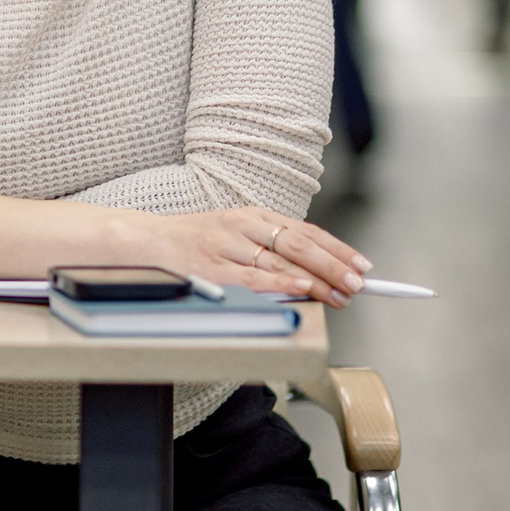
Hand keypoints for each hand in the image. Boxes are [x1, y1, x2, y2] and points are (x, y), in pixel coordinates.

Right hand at [132, 206, 368, 305]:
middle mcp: (243, 226)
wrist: (147, 240)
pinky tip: (302, 289)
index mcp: (253, 215)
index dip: (338, 249)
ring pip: (281, 262)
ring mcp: (227, 246)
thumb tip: (314, 274)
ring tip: (340, 295)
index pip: (306, 231)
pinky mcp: (213, 268)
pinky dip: (281, 283)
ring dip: (316, 281)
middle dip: (334, 265)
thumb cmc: (195, 241)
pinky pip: (253, 278)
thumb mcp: (236, 233)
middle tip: (359, 283)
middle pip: (299, 245)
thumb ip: (270, 248)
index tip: (362, 266)